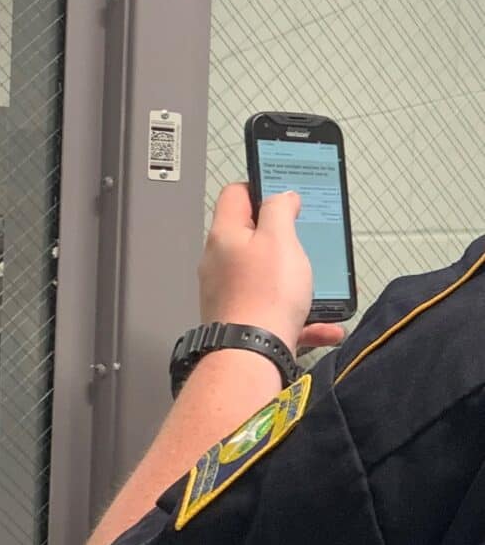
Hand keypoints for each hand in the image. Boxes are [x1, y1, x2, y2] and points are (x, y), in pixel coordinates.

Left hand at [198, 184, 344, 354]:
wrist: (251, 356)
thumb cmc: (263, 298)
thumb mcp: (280, 238)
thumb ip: (280, 209)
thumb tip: (282, 196)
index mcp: (226, 235)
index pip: (235, 194)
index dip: (260, 188)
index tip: (282, 196)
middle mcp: (220, 263)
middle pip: (250, 237)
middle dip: (281, 239)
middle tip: (302, 239)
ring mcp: (229, 293)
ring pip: (265, 278)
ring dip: (295, 281)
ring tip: (316, 285)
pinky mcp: (242, 321)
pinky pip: (275, 312)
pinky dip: (300, 316)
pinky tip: (324, 325)